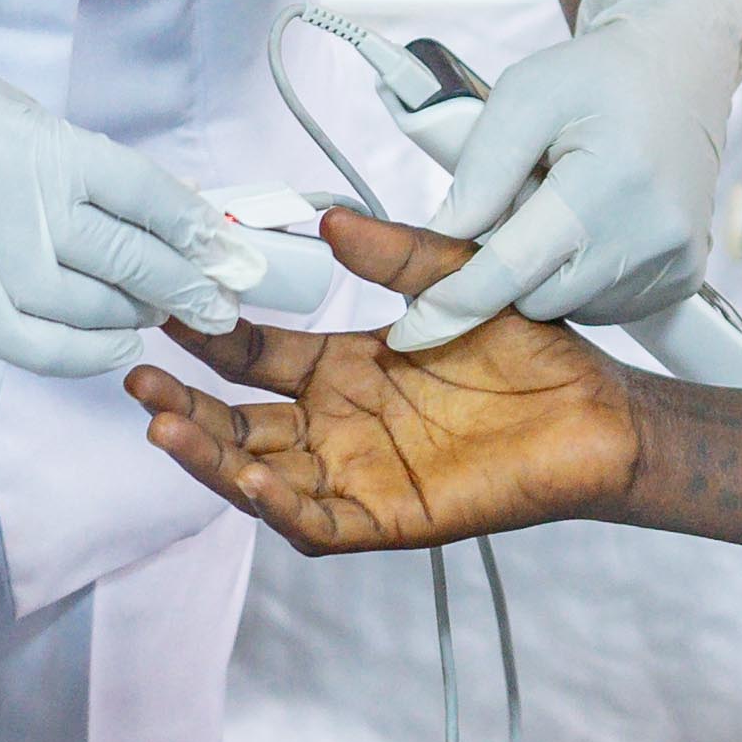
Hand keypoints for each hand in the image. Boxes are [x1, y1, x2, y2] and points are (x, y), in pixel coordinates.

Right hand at [0, 48, 229, 377]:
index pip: (145, 196)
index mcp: (45, 150)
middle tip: (225, 300)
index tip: (230, 249)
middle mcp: (22, 211)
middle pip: (130, 259)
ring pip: (92, 308)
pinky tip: (119, 346)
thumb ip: (85, 163)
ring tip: (165, 310)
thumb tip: (166, 205)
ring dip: (140, 314)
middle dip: (190, 285)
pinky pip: (40, 347)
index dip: (196, 227)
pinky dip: (89, 353)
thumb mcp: (17, 114)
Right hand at [127, 205, 645, 550]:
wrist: (603, 410)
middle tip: (138, 380)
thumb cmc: (535, 351)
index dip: (207, 338)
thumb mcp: (458, 280)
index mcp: (344, 369)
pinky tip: (252, 480)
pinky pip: (320, 523)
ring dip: (210, 457)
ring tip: (166, 424)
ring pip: (260, 477)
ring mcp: (359, 475)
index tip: (165, 307)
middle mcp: (338, 426)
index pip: (253, 356)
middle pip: (237, 423)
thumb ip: (395, 253)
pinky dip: (282, 507)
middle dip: (183, 404)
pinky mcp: (392, 518)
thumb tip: (330, 217)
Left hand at [397, 0, 741, 344]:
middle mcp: (655, 230)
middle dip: (509, 266)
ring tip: (565, 204)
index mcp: (613, 180)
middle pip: (539, 298)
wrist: (679, 69)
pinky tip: (593, 223)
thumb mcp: (523, 96)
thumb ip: (479, 171)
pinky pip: (607, 304)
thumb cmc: (596, 77)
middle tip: (521, 201)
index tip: (411, 330)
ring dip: (547, 271)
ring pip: (571, 306)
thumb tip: (441, 240)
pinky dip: (583, 275)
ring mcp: (677, 258)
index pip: (514, 269)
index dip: (455, 302)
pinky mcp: (685, 274)